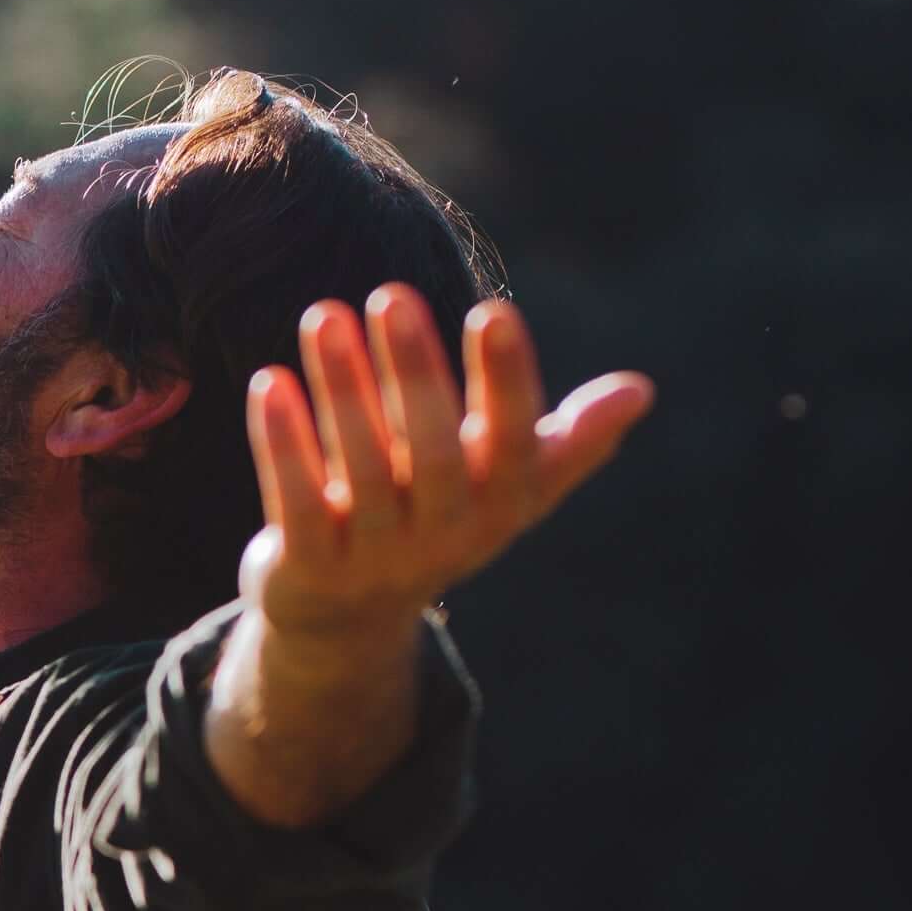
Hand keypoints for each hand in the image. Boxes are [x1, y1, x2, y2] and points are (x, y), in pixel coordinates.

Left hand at [240, 286, 654, 646]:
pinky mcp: (310, 566)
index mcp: (500, 503)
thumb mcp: (510, 487)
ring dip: (343, 390)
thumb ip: (569, 441)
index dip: (505, 381)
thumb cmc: (442, 518)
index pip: (512, 440)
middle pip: (432, 452)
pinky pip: (298, 500)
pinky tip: (270, 382)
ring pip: (361, 470)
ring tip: (323, 314)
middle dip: (414, 373)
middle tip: (391, 294)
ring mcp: (376, 556)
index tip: (494, 312)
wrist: (349, 616)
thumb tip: (641, 391)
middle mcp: (444, 533)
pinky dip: (284, 444)